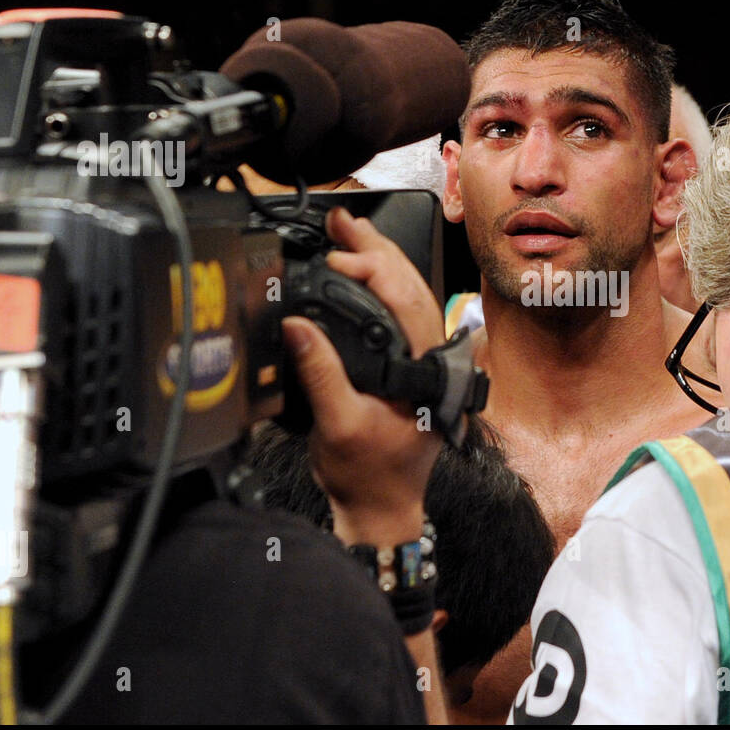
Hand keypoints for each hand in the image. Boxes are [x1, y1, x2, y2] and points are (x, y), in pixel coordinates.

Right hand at [281, 208, 444, 545]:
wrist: (380, 506)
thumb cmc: (369, 474)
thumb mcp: (338, 424)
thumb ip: (321, 373)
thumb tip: (297, 326)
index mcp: (426, 367)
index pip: (406, 300)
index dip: (372, 269)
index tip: (337, 258)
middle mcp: (432, 357)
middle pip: (411, 286)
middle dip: (375, 249)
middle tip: (341, 223)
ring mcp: (424, 359)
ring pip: (408, 294)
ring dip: (378, 262)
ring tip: (347, 235)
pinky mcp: (409, 365)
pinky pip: (399, 312)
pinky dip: (378, 287)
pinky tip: (358, 273)